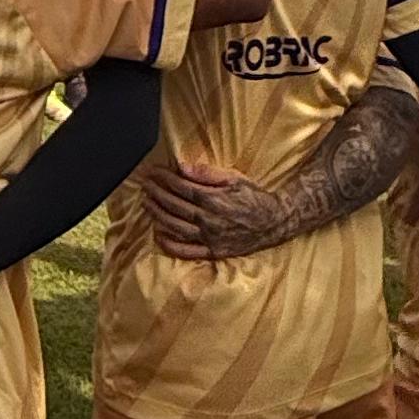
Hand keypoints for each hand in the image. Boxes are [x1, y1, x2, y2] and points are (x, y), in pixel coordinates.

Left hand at [140, 161, 286, 260]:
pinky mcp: (213, 252)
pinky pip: (186, 251)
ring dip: (157, 214)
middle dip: (156, 193)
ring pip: (175, 227)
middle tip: (143, 184)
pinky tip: (158, 234)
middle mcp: (208, 220)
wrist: (274, 222)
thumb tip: (182, 167)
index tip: (152, 171)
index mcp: (213, 200)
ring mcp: (209, 239)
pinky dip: (170, 244)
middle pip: (174, 206)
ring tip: (145, 203)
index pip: (181, 187)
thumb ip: (206, 174)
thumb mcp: (234, 178)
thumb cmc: (253, 197)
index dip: (163, 178)